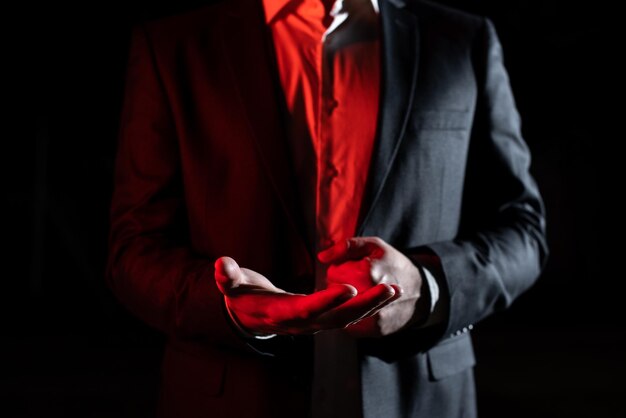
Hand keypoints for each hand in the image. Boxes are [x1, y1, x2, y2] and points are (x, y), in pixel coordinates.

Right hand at [214, 256, 399, 335]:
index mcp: (281, 313)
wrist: (251, 316)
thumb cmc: (242, 297)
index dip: (325, 301)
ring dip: (373, 305)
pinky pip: (350, 314)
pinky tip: (387, 292)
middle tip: (388, 289)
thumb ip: (228, 277)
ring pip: (348, 318)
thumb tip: (221, 264)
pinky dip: (369, 305)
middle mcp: (303, 323)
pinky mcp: (323, 318)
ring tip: (395, 289)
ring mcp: (315, 323)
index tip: (347, 287)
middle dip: (364, 305)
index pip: (305, 310)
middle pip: (337, 318)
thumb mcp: (232, 287)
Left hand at [318, 237, 426, 337]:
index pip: (333, 273)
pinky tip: (362, 307)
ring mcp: (373, 315)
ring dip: (344, 302)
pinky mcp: (374, 330)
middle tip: (356, 281)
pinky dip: (352, 315)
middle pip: (335, 292)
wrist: (421, 292)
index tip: (352, 268)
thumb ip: (346, 246)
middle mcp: (369, 296)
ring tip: (359, 293)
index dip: (340, 269)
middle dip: (340, 286)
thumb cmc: (393, 264)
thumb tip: (322, 258)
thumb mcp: (374, 245)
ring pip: (340, 308)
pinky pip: (349, 323)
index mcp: (367, 271)